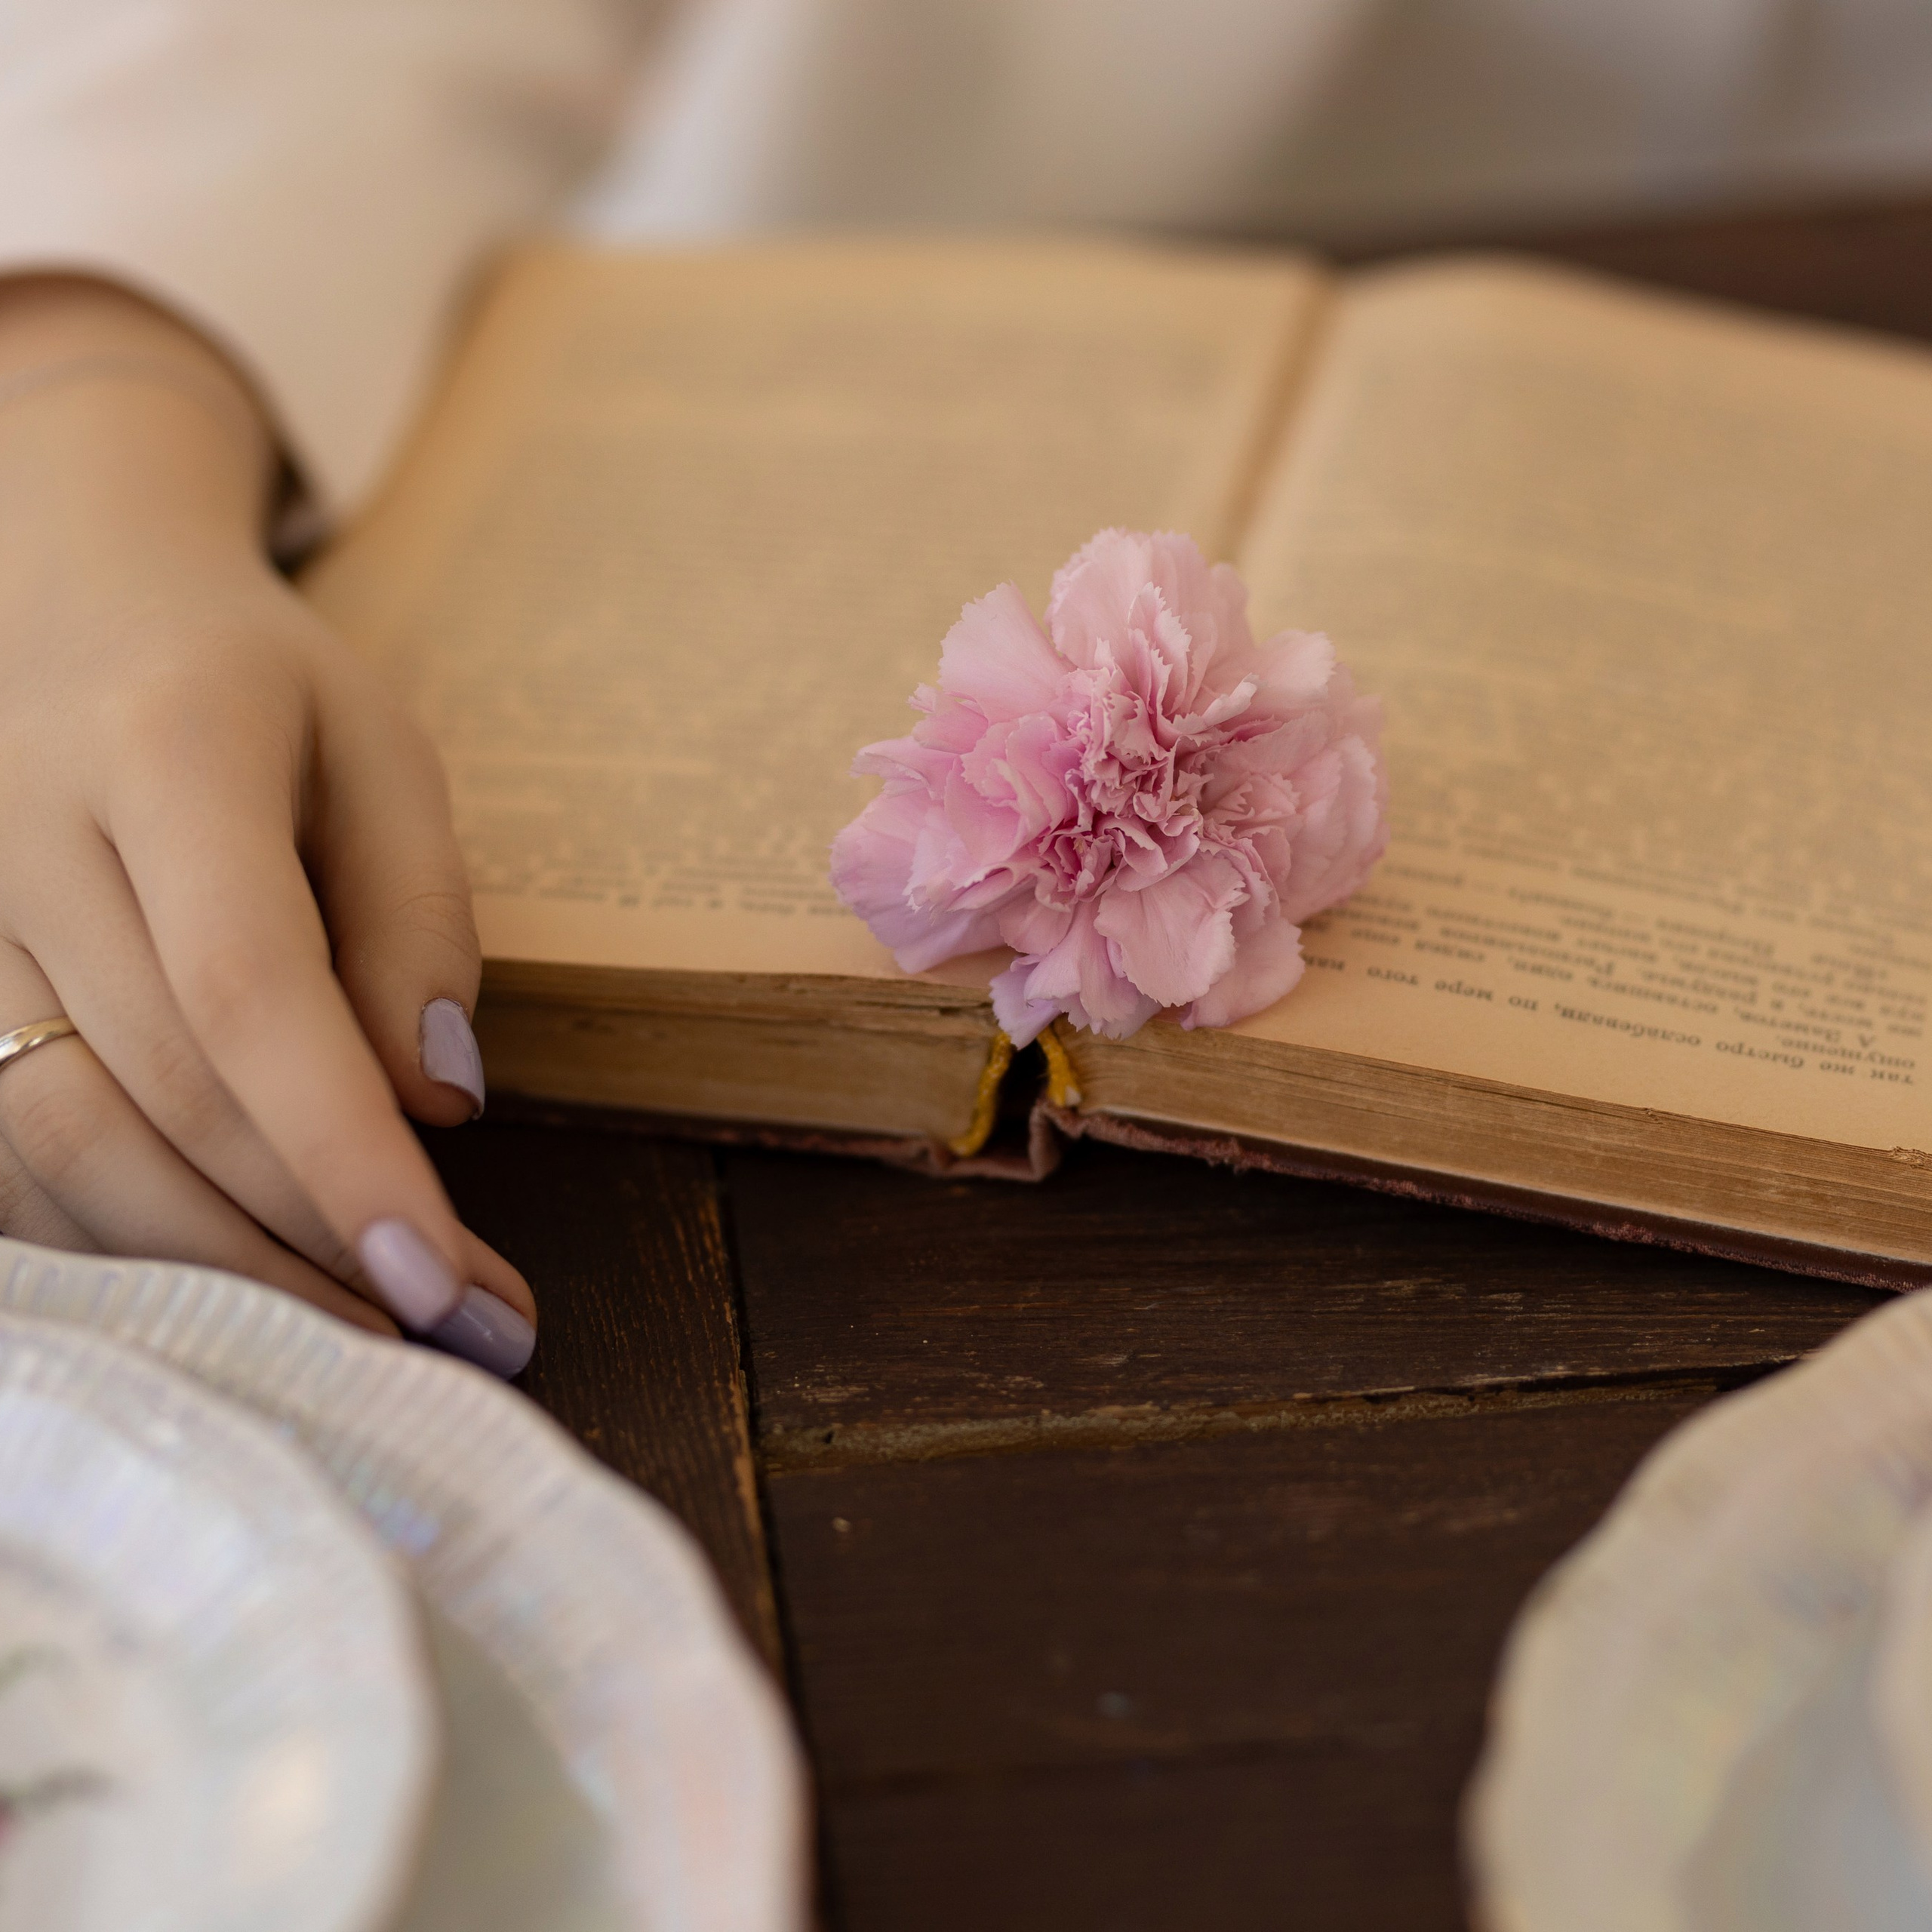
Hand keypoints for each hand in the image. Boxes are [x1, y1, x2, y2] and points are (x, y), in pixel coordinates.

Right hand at [0, 277, 534, 1375]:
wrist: (65, 600)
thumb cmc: (255, 687)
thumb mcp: (381, 755)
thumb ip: (418, 923)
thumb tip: (441, 1104)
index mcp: (165, 753)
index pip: (250, 990)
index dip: (342, 1153)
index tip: (443, 1280)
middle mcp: (24, 838)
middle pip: (162, 1092)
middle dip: (314, 1239)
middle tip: (458, 1332)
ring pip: (62, 1146)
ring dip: (219, 1267)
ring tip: (365, 1331)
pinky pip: (6, 1151)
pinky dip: (120, 1237)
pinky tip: (235, 1279)